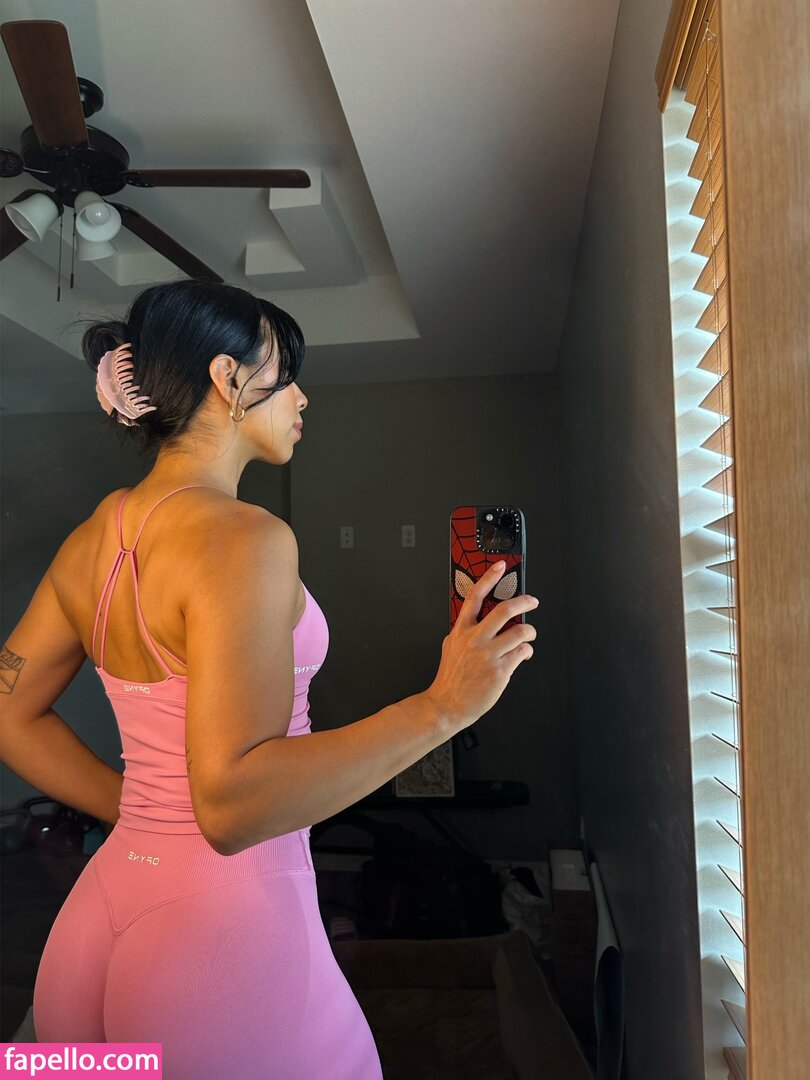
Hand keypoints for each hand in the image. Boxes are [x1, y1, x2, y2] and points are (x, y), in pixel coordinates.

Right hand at [424, 562, 537, 732]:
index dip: (489, 578)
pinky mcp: (500, 670)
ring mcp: (488, 655)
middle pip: (505, 609)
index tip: (501, 566)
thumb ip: (464, 631)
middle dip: (525, 601)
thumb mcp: (450, 646)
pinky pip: (523, 652)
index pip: (475, 596)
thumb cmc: (450, 677)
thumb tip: (481, 620)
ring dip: (530, 632)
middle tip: (532, 601)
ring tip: (528, 636)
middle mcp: (475, 639)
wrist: (447, 705)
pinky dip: (527, 651)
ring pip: (521, 631)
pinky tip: (523, 655)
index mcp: (461, 630)